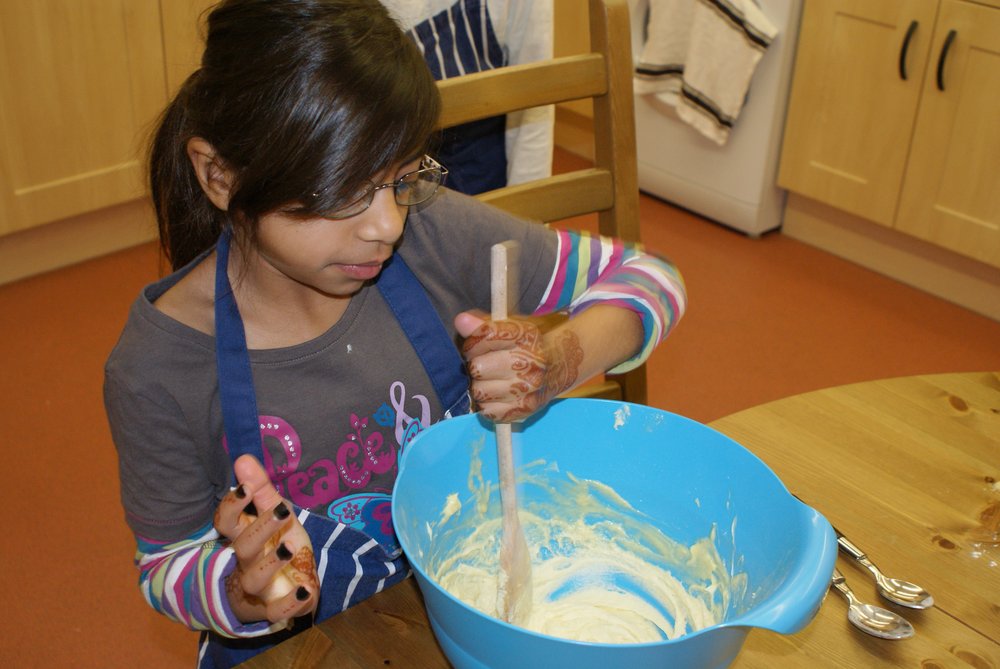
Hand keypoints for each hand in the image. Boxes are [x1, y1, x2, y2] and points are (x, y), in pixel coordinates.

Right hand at [213, 454, 318, 624]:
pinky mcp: (271, 609)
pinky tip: (306, 590)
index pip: (225, 522)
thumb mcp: (274, 513)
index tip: (245, 487)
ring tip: (289, 548)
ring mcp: (256, 588)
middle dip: (260, 529)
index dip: (232, 506)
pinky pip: (275, 611)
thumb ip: (261, 489)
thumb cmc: (277, 544)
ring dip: (270, 564)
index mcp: (242, 536)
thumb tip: (243, 458)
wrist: (291, 585)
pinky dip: (289, 603)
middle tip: (281, 509)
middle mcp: (244, 562)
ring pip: (254, 579)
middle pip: (242, 547)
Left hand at [454, 311, 582, 421]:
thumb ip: (484, 324)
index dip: (473, 341)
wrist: (560, 366)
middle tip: (485, 364)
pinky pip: (487, 411)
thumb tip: (461, 321)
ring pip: (479, 391)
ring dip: (479, 385)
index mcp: (526, 337)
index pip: (484, 336)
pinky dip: (487, 403)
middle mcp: (529, 364)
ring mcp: (528, 390)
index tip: (476, 344)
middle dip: (476, 365)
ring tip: (491, 380)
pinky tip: (496, 394)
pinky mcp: (524, 410)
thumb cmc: (528, 345)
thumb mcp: (512, 327)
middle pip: (477, 367)